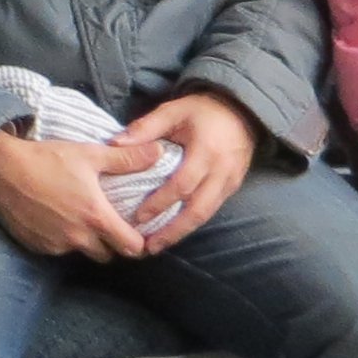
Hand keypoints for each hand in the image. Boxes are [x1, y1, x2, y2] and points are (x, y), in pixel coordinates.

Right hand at [0, 127, 157, 259]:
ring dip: (87, 243)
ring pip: (82, 253)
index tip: (138, 232)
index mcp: (95, 216)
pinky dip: (63, 240)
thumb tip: (158, 152)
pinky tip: (57, 219)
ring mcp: (55, 245)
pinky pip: (58, 251)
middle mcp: (77, 238)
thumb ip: (126, 159)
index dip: (139, 242)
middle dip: (113, 245)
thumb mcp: (89, 154)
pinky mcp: (36, 246)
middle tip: (111, 225)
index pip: (131, 247)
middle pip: (108, 256)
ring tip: (82, 220)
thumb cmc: (46, 159)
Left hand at [120, 87, 259, 252]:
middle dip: (172, 231)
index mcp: (205, 152)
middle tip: (149, 247)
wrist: (242, 110)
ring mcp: (230, 182)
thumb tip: (114, 144)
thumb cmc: (203, 110)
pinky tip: (175, 231)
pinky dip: (192, 223)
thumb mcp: (173, 111)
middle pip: (197, 211)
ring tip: (158, 246)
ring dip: (181, 233)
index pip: (181, 185)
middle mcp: (221, 172)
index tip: (137, 217)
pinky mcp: (233, 187)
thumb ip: (145, 128)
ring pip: (206, 216)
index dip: (159, 203)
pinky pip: (212, 210)